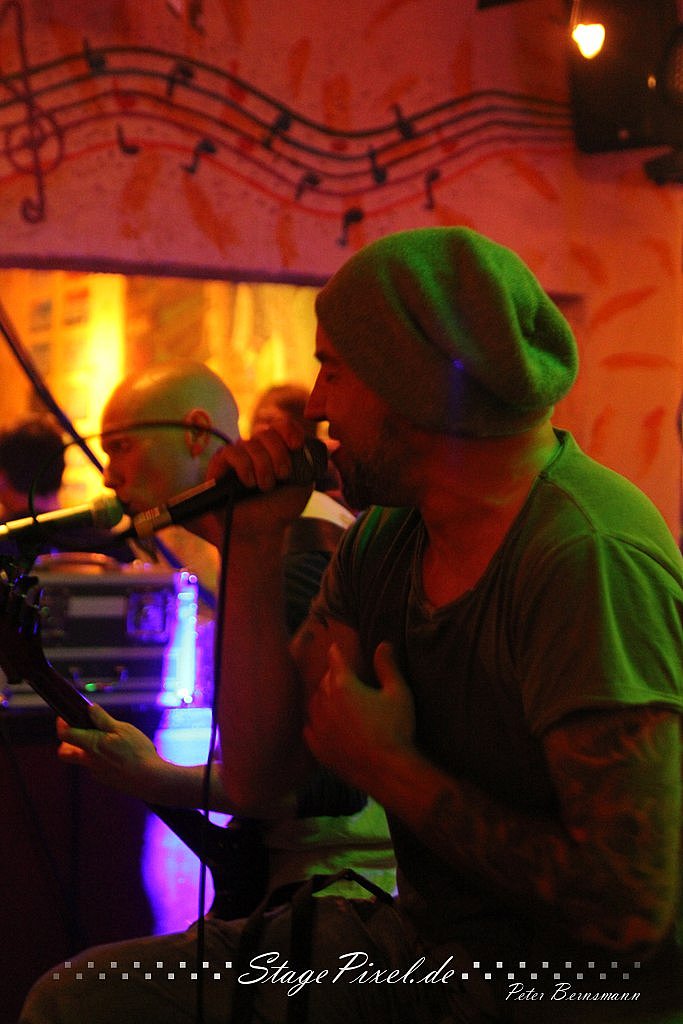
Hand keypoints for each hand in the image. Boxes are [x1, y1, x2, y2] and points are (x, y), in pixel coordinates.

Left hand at [57, 703, 162, 797]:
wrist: (149, 779)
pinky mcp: (105, 779)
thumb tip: (89, 708)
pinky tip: (118, 754)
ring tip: (106, 740)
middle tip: (79, 731)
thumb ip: (103, 719)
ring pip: (83, 759)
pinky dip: (101, 758)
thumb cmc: (137, 752)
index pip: (65, 735)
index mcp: (91, 745)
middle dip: (65, 743)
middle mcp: (89, 760)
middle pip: (65, 753)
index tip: (65, 716)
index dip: (61, 724)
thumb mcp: (122, 729)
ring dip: (87, 749)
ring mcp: (96, 772)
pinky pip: (96, 767)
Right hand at [202, 424, 314, 541]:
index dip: (290, 431)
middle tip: (283, 476)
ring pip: (251, 444)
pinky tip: (249, 483)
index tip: (297, 446)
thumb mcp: (304, 484)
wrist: (261, 531)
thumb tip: (336, 444)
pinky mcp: (219, 464)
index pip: (281, 425)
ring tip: (265, 487)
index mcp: (276, 448)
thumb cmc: (281, 508)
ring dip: (263, 467)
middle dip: (279, 455)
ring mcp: (237, 454)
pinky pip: (231, 453)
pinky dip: (244, 467)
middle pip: (267, 432)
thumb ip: (316, 463)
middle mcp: (256, 447)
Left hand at [304, 641, 416, 790]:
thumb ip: (388, 667)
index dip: (336, 653)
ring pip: (314, 703)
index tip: (334, 648)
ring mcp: (318, 726)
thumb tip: (383, 645)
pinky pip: (310, 728)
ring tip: (331, 699)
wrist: (387, 771)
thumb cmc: (395, 729)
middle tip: (340, 675)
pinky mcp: (317, 747)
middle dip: (332, 676)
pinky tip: (323, 724)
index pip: (335, 661)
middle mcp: (325, 703)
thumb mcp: (398, 693)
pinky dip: (315, 722)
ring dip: (322, 698)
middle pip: (324, 681)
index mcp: (344, 686)